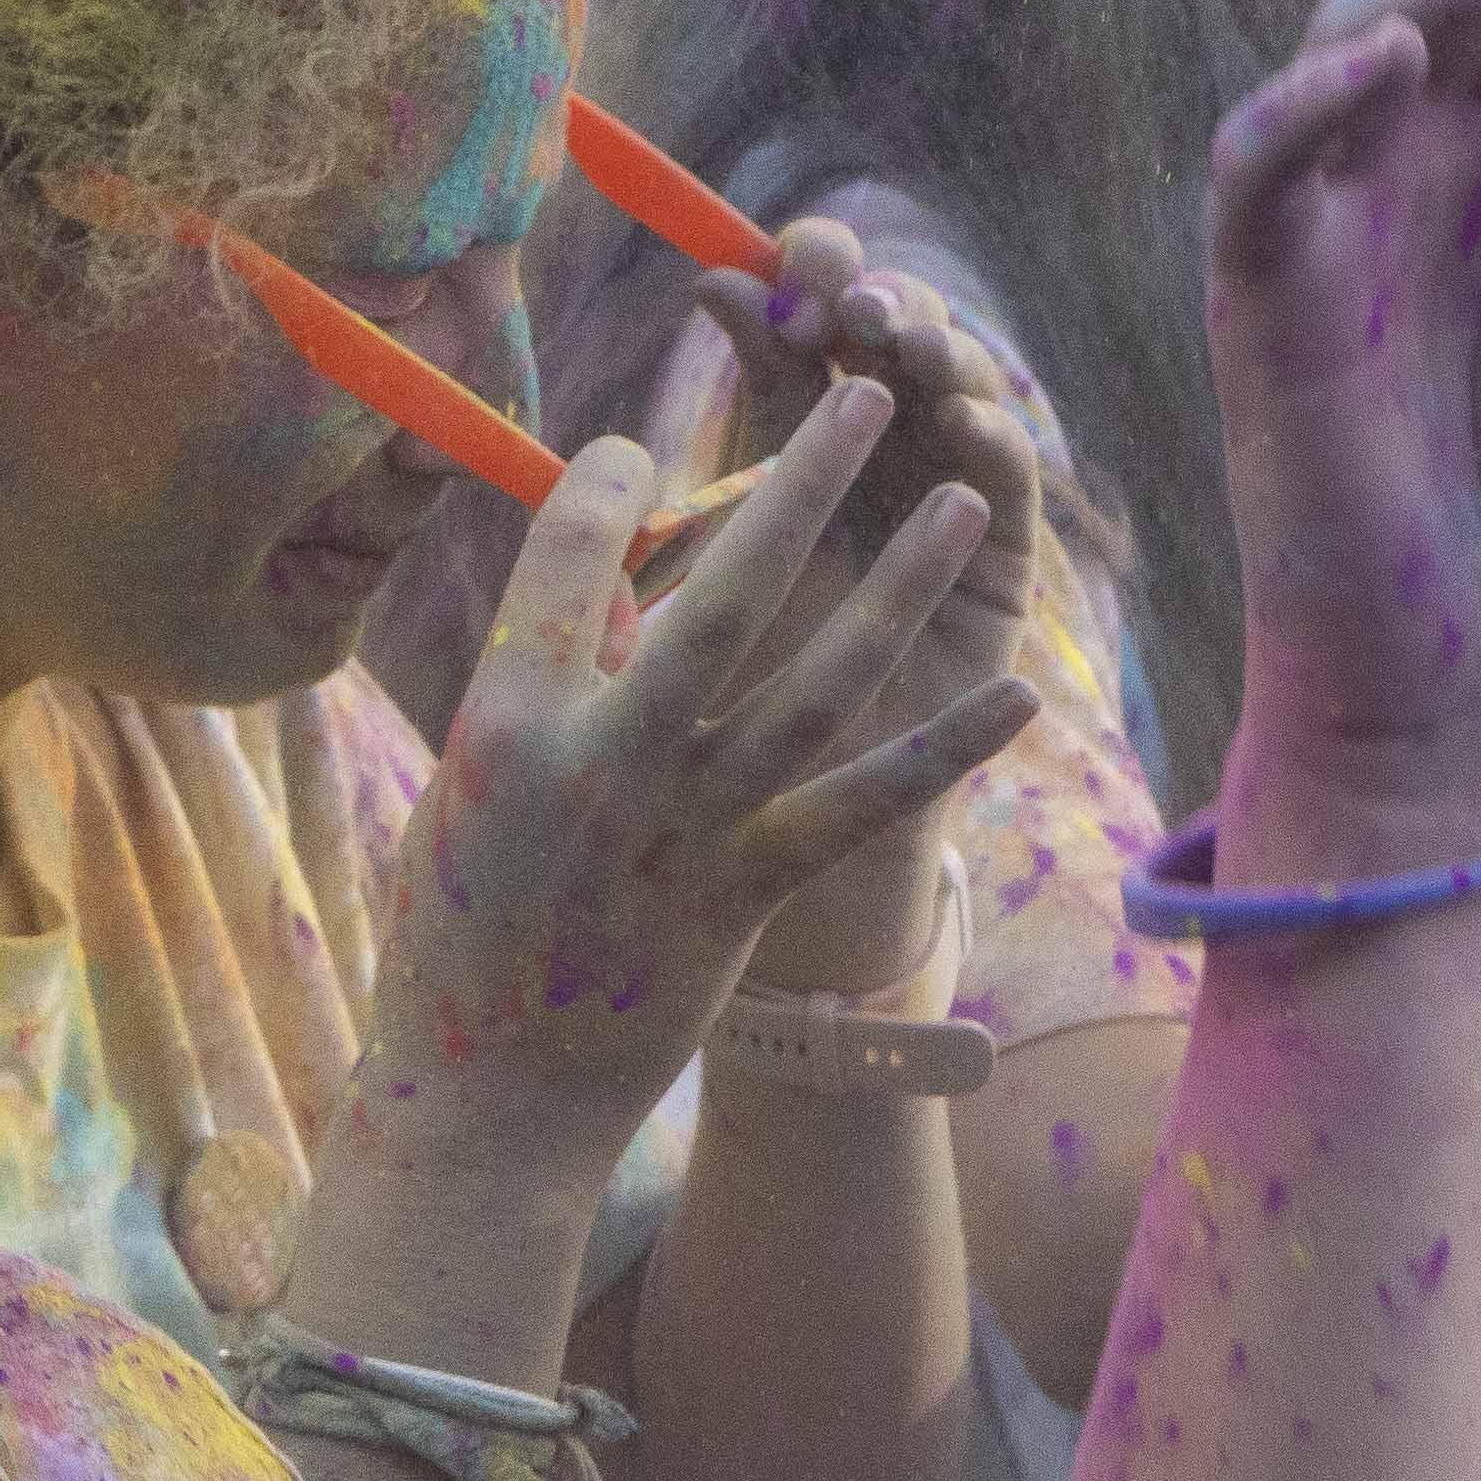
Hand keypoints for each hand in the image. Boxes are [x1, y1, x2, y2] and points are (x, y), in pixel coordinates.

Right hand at [378, 332, 1054, 1163]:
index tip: (649, 442)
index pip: (569, 550)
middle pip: (722, 592)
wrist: (489, 1090)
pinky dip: (943, 749)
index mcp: (509, 716)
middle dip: (801, 481)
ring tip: (967, 499)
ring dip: (903, 587)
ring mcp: (683, 832)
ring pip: (816, 685)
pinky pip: (861, 808)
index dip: (618, 477)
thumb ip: (551, 677)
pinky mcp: (745, 897)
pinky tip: (1017, 696)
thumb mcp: (475, 776)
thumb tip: (633, 582)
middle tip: (862, 390)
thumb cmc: (462, 920)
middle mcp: (602, 761)